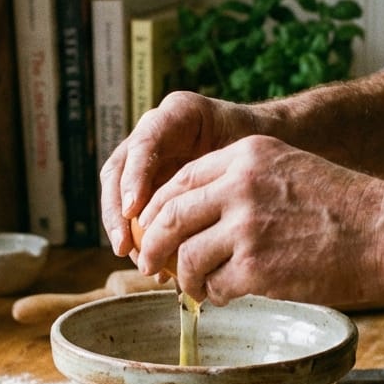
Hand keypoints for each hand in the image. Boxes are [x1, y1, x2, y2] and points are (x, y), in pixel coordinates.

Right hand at [100, 91, 262, 254]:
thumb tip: (196, 210)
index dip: (134, 176)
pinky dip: (142, 242)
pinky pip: (136, 216)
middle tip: (125, 245)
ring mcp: (148, 162)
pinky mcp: (150, 189)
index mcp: (178, 114)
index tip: (133, 209)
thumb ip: (226, 169)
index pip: (144, 142)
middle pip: (117, 170)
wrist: (266, 160)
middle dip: (116, 210)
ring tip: (140, 262)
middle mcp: (154, 135)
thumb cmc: (262, 152)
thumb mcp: (249, 153)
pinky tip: (156, 269)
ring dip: (122, 231)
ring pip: (119, 195)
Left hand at [131, 134, 383, 307]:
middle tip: (151, 265)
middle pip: (168, 217)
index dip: (156, 209)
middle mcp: (239, 185)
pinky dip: (215, 295)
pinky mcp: (256, 267)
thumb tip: (192, 215)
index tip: (151, 230)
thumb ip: (242, 183)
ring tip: (198, 287)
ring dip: (185, 278)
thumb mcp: (288, 170)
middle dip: (154, 246)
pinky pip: (214, 285)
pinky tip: (229, 294)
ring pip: (186, 257)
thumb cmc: (344, 208)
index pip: (179, 180)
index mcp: (246, 154)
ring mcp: (246, 226)